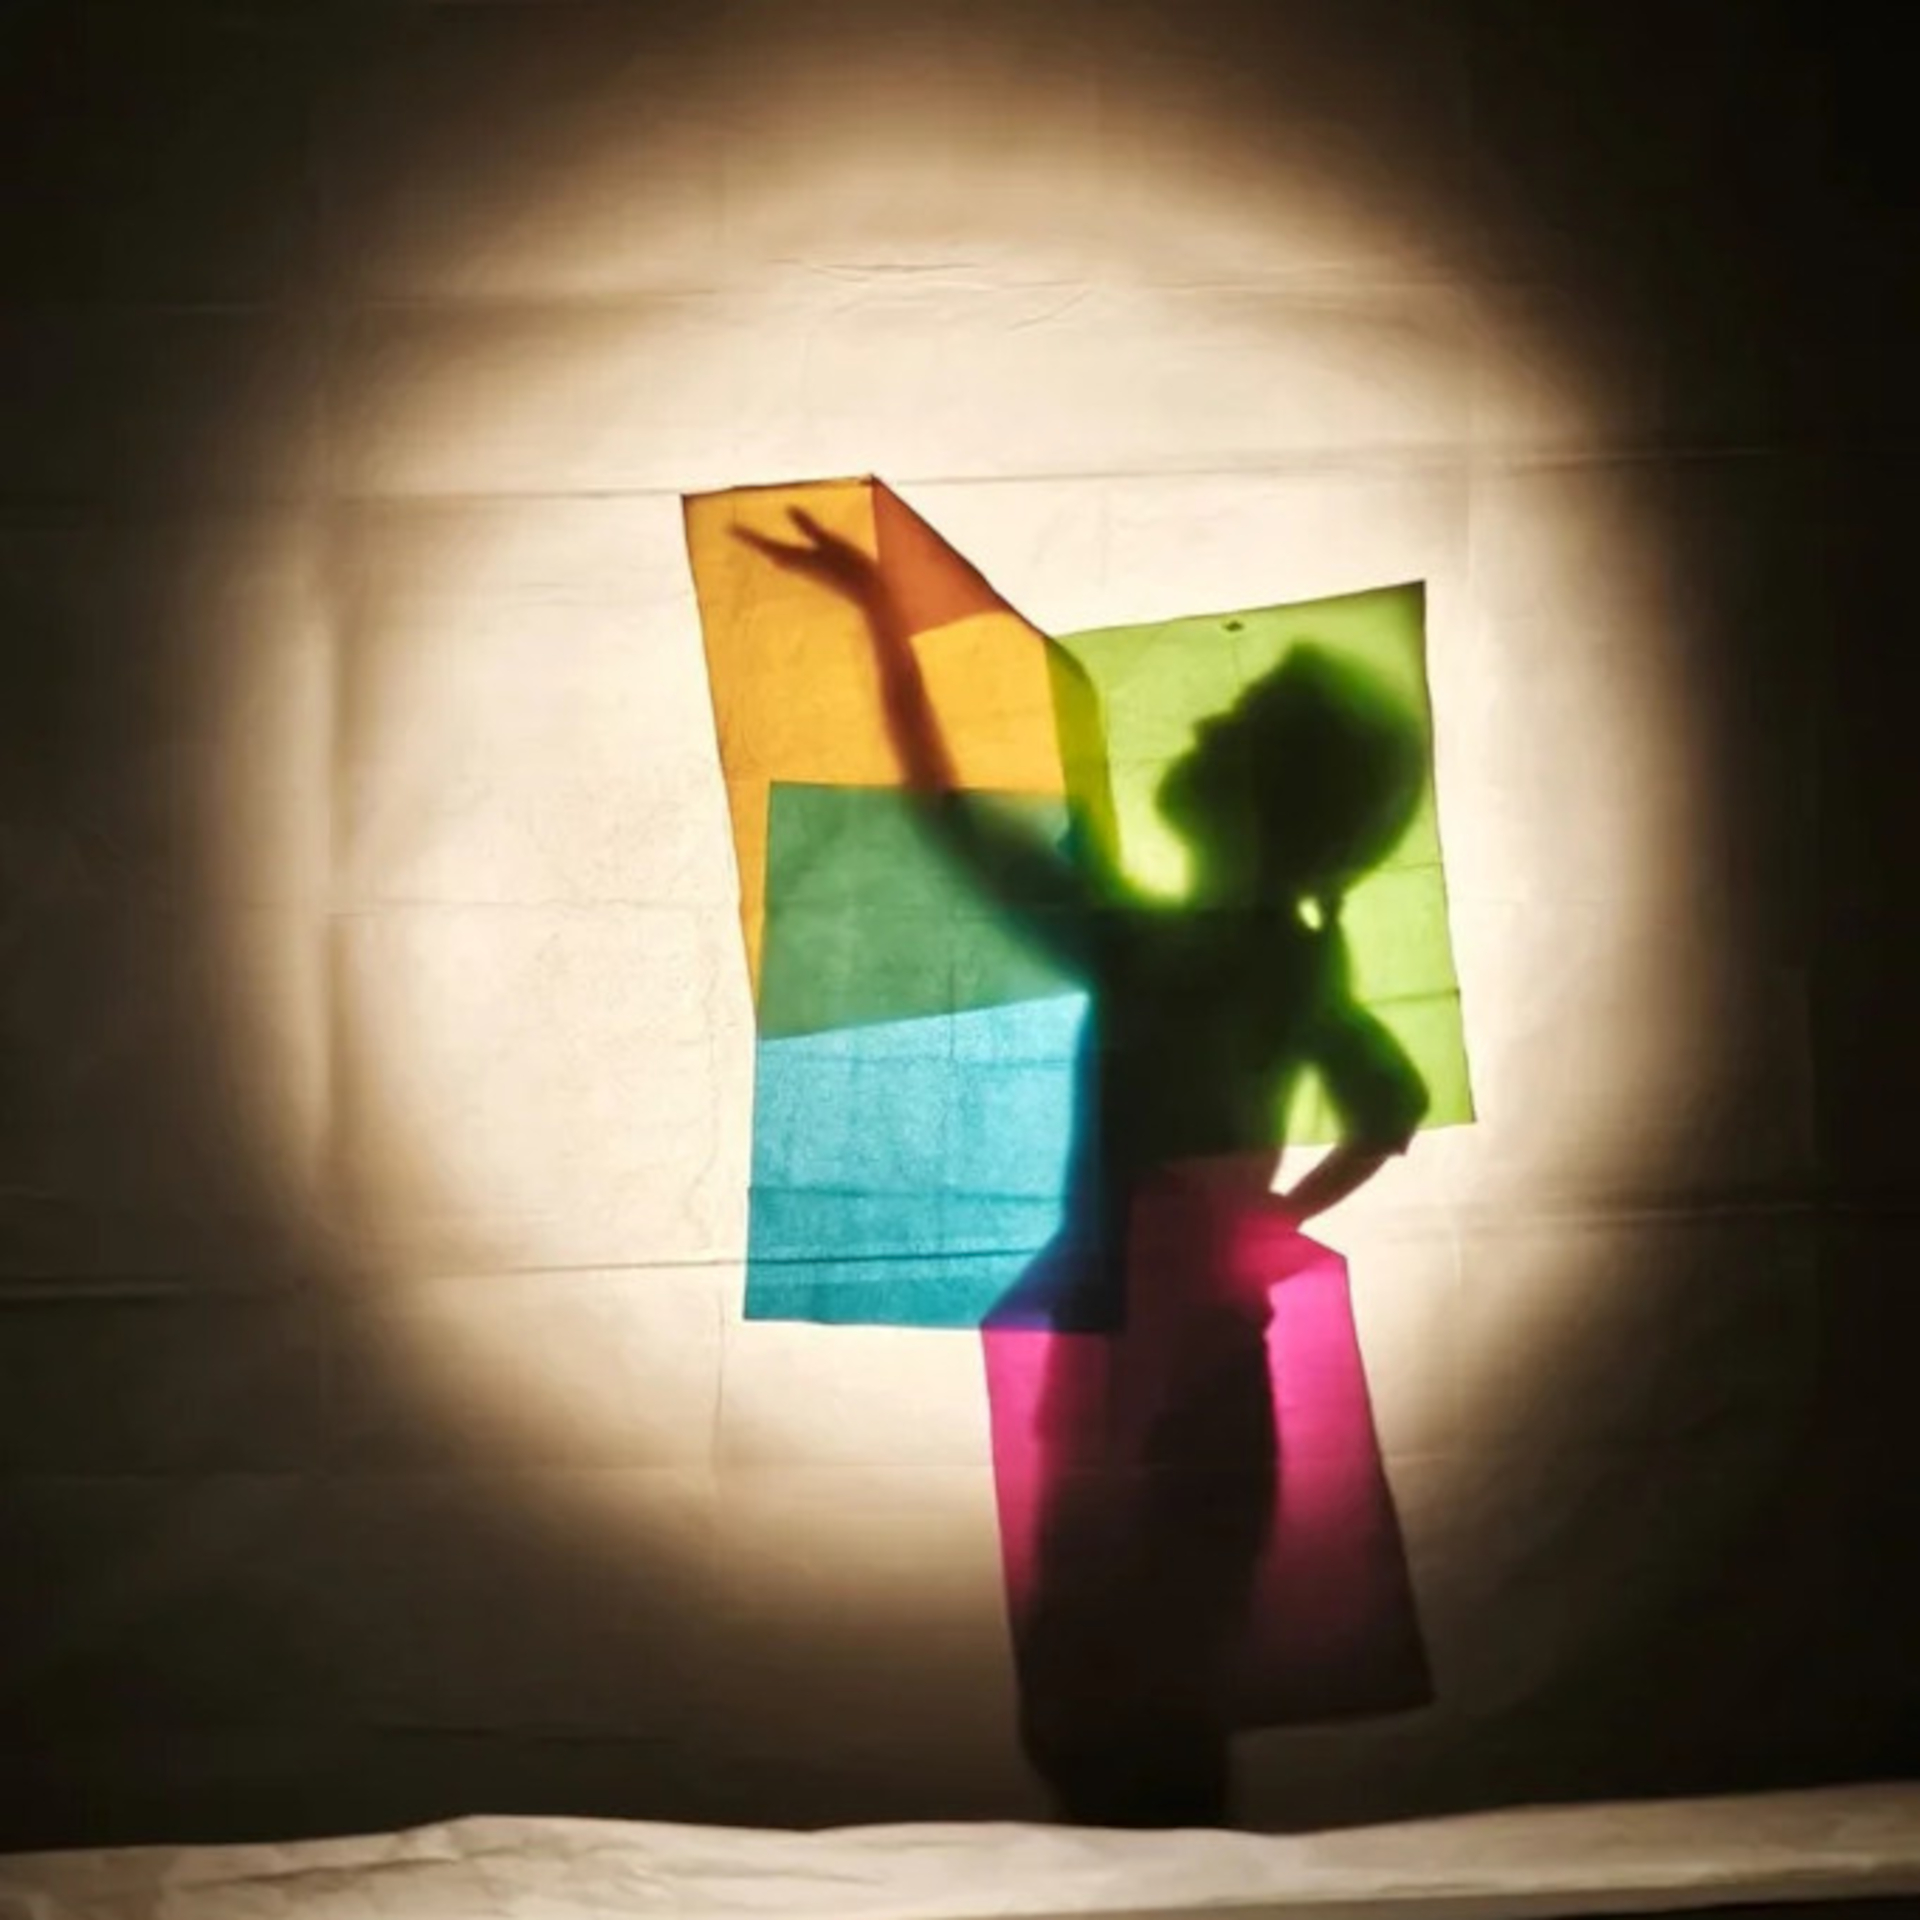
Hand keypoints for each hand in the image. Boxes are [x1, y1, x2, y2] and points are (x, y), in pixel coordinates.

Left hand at [734, 507, 884, 607]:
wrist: (869, 596)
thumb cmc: (850, 569)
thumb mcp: (828, 542)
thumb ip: (807, 527)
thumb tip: (788, 509)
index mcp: (795, 558)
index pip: (764, 544)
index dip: (745, 536)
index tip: (726, 528)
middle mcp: (795, 566)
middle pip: (767, 551)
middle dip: (752, 542)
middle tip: (735, 531)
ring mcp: (805, 571)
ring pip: (778, 556)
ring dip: (765, 546)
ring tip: (753, 538)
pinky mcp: (815, 572)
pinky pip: (792, 558)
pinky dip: (782, 550)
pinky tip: (783, 550)